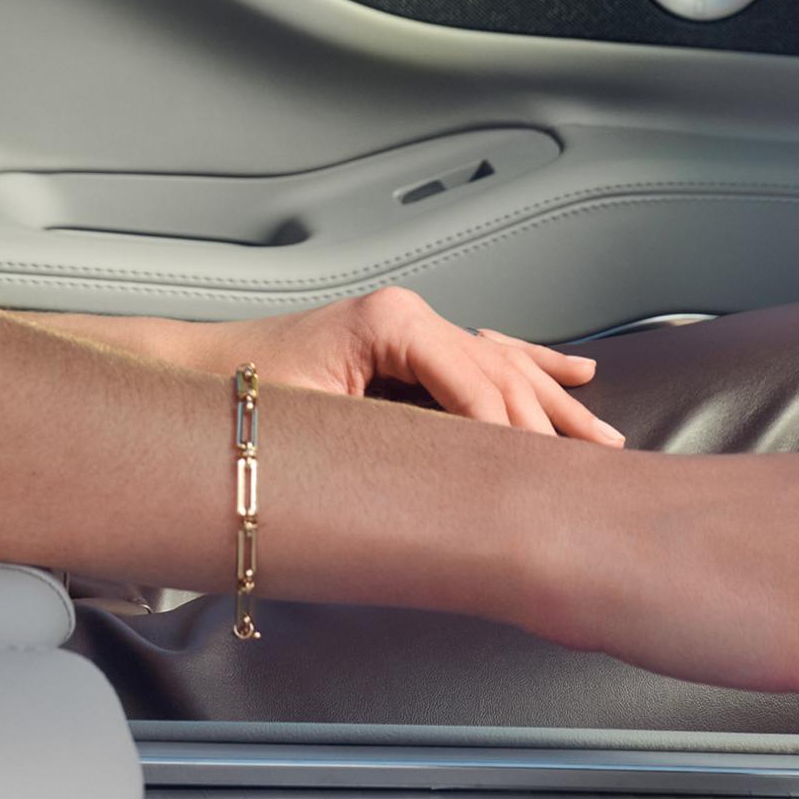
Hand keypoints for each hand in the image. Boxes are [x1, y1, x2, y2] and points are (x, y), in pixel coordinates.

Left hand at [199, 286, 624, 445]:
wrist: (196, 379)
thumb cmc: (241, 405)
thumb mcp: (321, 429)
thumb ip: (395, 445)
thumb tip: (457, 475)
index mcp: (392, 323)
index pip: (478, 383)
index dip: (511, 436)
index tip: (539, 480)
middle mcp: (408, 317)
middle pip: (500, 376)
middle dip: (547, 428)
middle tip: (589, 475)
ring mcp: (409, 328)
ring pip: (504, 367)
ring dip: (554, 405)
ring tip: (602, 440)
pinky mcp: (405, 346)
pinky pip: (482, 357)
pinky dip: (530, 366)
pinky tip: (574, 373)